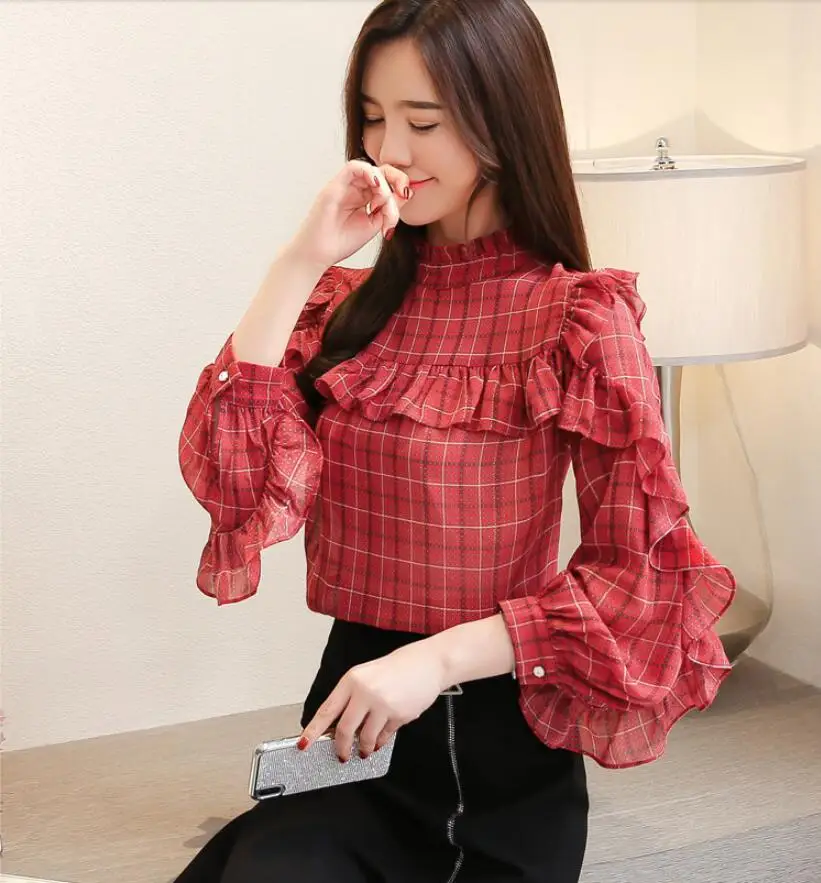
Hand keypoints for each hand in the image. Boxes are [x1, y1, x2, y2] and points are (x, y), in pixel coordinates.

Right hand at [289, 160, 412, 270]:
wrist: (320, 254)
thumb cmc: (342, 242)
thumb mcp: (375, 223)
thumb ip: (390, 208)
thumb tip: (406, 192)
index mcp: (366, 198)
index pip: (387, 181)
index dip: (400, 184)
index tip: (405, 196)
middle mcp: (356, 189)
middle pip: (381, 171)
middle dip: (397, 179)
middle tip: (401, 194)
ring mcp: (345, 186)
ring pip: (370, 170)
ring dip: (383, 183)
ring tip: (382, 202)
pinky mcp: (334, 186)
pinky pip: (353, 168)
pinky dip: (368, 172)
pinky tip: (376, 186)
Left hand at [298, 639, 447, 761]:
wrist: (427, 663)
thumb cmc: (397, 669)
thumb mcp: (367, 676)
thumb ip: (352, 698)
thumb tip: (338, 727)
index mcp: (352, 680)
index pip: (327, 710)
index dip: (313, 730)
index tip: (304, 744)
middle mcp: (364, 692)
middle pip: (344, 730)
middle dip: (341, 748)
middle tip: (342, 755)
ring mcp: (382, 704)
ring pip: (364, 738)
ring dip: (363, 748)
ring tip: (365, 749)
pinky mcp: (399, 715)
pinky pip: (383, 737)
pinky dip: (380, 742)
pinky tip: (381, 739)